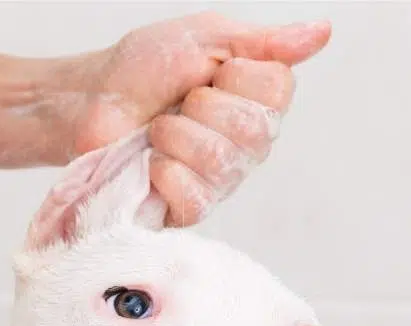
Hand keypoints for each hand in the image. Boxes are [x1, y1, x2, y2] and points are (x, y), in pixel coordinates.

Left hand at [64, 12, 331, 225]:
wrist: (88, 102)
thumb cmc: (142, 70)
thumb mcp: (203, 38)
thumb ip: (263, 42)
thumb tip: (322, 32)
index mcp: (259, 100)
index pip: (278, 91)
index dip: (235, 76)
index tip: (208, 72)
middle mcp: (249, 145)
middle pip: (253, 131)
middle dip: (201, 107)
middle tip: (178, 103)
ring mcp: (222, 181)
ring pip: (221, 161)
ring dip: (175, 135)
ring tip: (157, 130)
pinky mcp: (190, 209)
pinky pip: (195, 196)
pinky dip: (164, 172)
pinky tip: (151, 163)